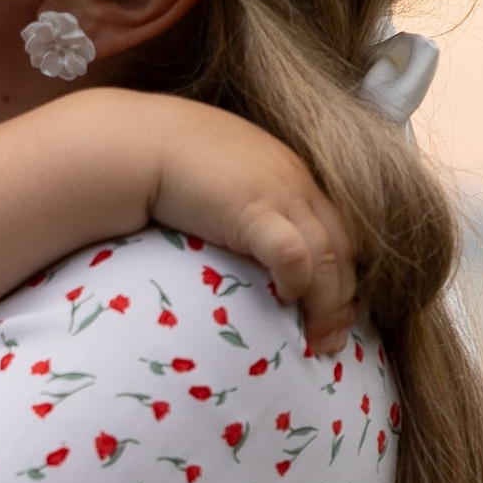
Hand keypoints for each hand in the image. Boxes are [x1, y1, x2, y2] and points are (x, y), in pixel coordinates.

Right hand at [144, 103, 359, 354]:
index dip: (339, 276)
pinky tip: (287, 299)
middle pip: (341, 248)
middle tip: (333, 340)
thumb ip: (238, 210)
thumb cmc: (166, 163)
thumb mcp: (219, 184)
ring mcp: (279, 193)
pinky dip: (298, 280)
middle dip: (342, 299)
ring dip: (328, 304)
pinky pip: (292, 253)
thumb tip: (237, 249)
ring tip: (319, 340)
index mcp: (290, 176)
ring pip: (327, 256)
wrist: (139, 143)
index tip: (332, 314)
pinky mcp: (254, 209)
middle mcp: (295, 182)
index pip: (335, 231)